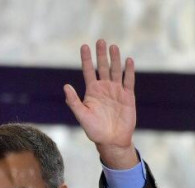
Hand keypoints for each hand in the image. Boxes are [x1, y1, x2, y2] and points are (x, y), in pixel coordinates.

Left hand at [64, 40, 138, 168]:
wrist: (112, 140)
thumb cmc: (94, 130)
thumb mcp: (82, 116)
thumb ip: (74, 101)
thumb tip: (65, 86)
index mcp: (92, 91)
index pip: (88, 71)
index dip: (86, 59)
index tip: (84, 46)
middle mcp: (104, 88)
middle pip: (102, 67)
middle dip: (101, 54)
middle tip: (100, 40)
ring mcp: (116, 91)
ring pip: (115, 71)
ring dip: (114, 59)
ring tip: (113, 47)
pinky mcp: (128, 96)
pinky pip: (128, 81)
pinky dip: (128, 71)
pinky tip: (128, 60)